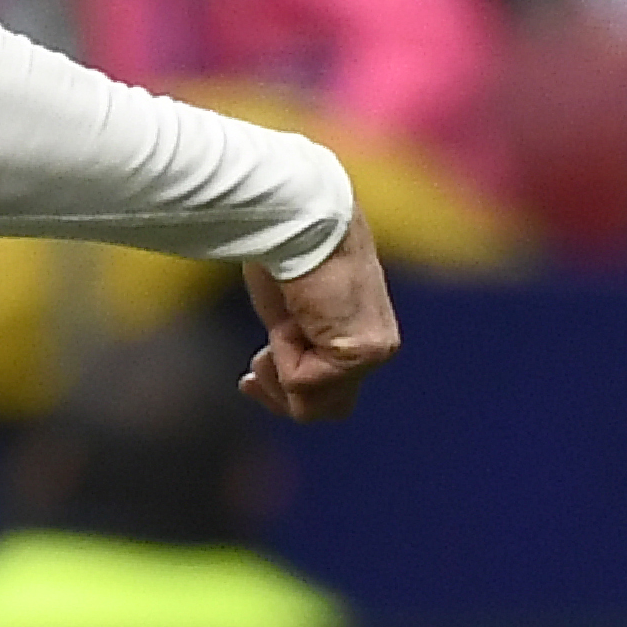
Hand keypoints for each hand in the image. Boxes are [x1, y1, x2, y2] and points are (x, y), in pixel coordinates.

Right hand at [239, 221, 398, 422]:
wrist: (296, 217)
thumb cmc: (283, 246)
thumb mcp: (286, 311)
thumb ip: (296, 344)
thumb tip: (278, 382)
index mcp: (362, 331)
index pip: (332, 391)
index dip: (286, 393)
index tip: (248, 379)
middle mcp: (378, 345)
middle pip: (329, 409)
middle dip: (283, 397)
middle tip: (250, 377)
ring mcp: (376, 351)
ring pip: (315, 405)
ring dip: (280, 374)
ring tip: (275, 334)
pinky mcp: (364, 352)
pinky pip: (305, 381)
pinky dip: (283, 356)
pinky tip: (289, 321)